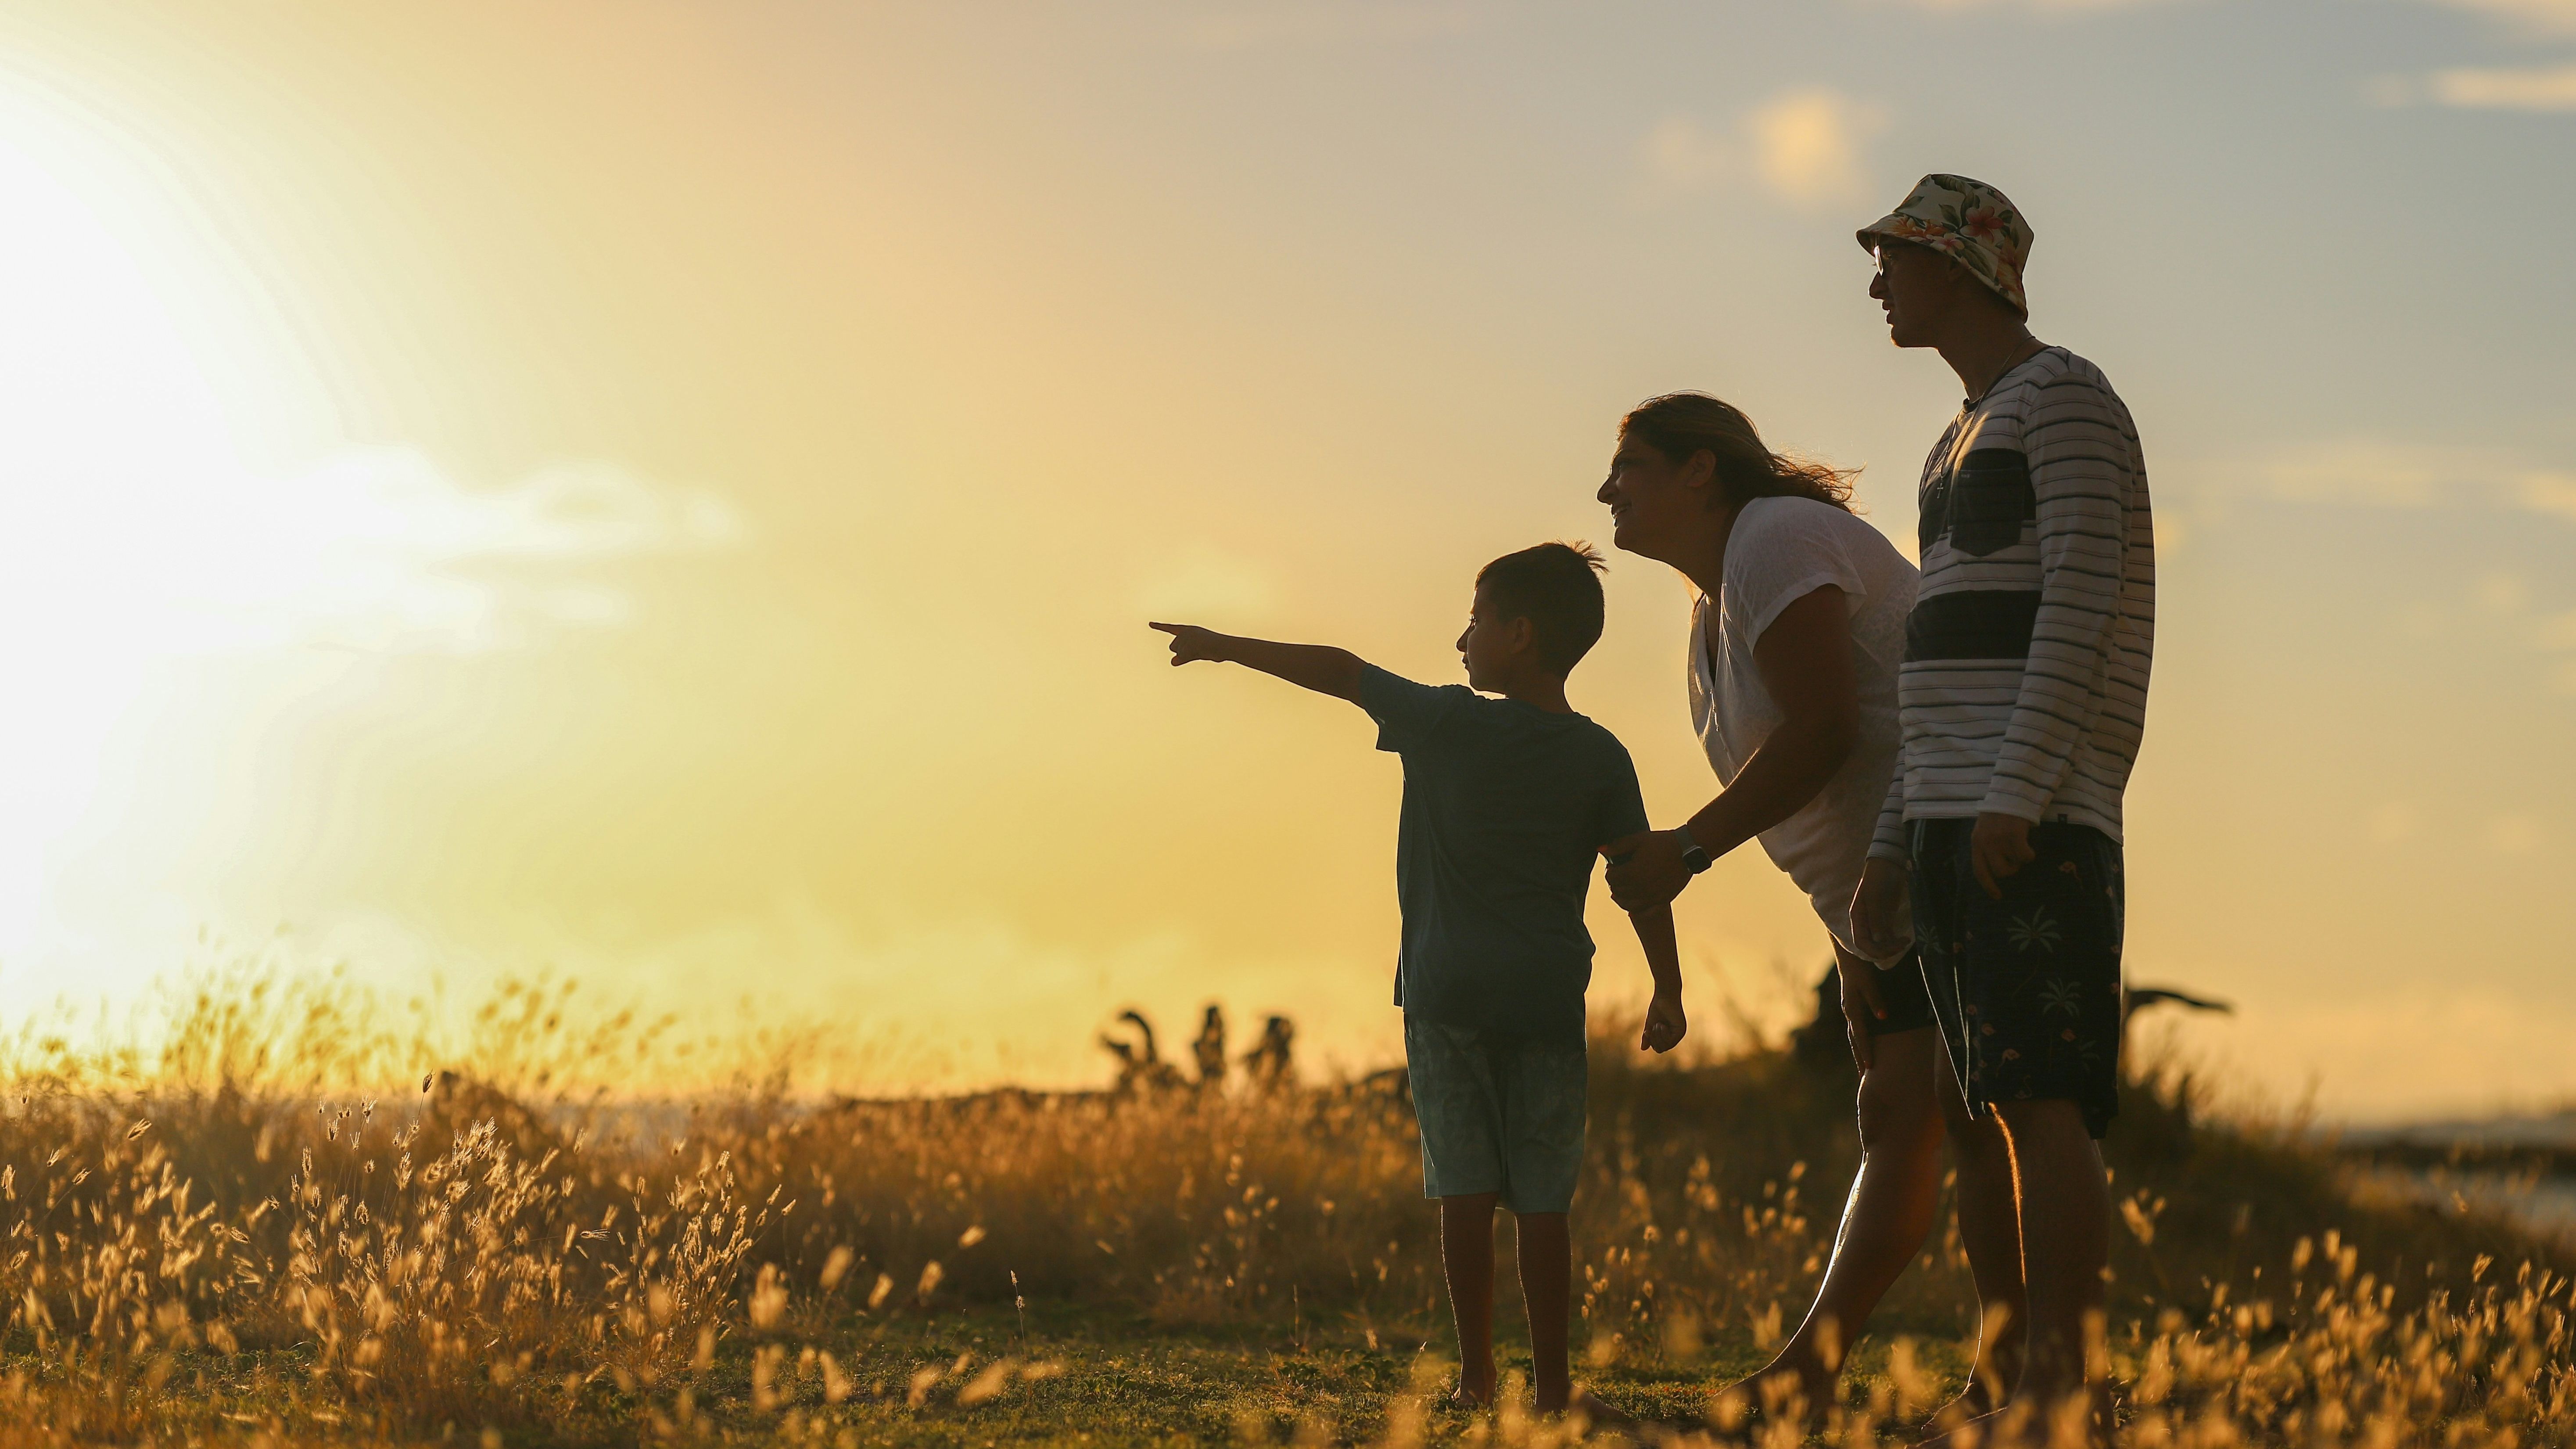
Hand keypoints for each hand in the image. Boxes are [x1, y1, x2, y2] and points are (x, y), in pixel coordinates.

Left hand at [1149, 621, 1230, 665]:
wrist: (1223, 646)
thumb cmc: (1215, 648)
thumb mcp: (1197, 652)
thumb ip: (1182, 656)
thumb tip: (1172, 662)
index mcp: (1188, 630)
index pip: (1170, 629)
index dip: (1159, 626)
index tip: (1150, 624)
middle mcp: (1184, 633)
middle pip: (1173, 647)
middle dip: (1182, 652)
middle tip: (1198, 649)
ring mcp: (1184, 640)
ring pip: (1177, 653)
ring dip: (1187, 655)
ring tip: (1200, 651)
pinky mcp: (1185, 647)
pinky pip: (1180, 658)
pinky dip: (1187, 659)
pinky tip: (1199, 653)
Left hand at [1601, 830, 1690, 911]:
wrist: (1688, 850)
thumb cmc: (1662, 843)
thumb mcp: (1638, 839)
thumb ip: (1617, 846)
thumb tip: (1599, 850)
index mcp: (1633, 872)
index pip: (1611, 878)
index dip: (1609, 871)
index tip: (1612, 866)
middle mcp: (1641, 887)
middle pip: (1617, 891)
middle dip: (1614, 883)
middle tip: (1618, 876)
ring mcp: (1652, 896)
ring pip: (1627, 904)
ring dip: (1620, 898)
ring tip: (1621, 890)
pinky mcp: (1662, 900)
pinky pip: (1644, 911)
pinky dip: (1635, 910)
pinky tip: (1631, 907)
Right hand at [1640, 989, 1685, 1054]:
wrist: (1665, 996)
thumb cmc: (1658, 1008)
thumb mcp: (1650, 1024)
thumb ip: (1648, 1037)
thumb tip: (1643, 1049)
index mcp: (1669, 1035)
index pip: (1659, 1047)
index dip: (1651, 1042)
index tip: (1646, 1031)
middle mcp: (1675, 1036)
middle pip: (1661, 1049)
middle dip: (1654, 1040)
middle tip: (1651, 1028)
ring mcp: (1679, 1034)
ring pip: (1665, 1046)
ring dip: (1658, 1036)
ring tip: (1658, 1024)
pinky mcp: (1681, 1031)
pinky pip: (1670, 1041)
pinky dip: (1663, 1034)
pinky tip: (1662, 1025)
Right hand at [1838, 957, 1887, 1071]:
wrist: (1848, 956)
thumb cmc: (1860, 968)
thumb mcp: (1868, 982)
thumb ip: (1875, 999)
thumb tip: (1883, 1017)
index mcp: (1852, 1009)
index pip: (1859, 1035)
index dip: (1865, 1051)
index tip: (1870, 1066)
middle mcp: (1849, 1012)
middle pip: (1853, 1040)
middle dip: (1858, 1058)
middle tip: (1863, 1076)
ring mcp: (1849, 1010)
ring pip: (1853, 1036)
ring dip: (1858, 1051)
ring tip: (1863, 1066)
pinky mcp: (1853, 1007)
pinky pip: (1856, 1028)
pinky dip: (1859, 1040)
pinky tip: (1863, 1045)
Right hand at [1849, 858, 1910, 964]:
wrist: (1888, 864)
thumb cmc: (1877, 878)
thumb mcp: (1875, 897)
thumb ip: (1876, 919)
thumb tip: (1878, 940)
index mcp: (1857, 917)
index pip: (1861, 942)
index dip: (1873, 950)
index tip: (1890, 950)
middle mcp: (1865, 921)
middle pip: (1871, 945)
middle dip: (1885, 949)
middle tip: (1901, 945)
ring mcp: (1876, 920)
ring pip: (1881, 942)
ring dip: (1892, 946)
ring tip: (1905, 941)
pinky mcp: (1886, 917)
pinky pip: (1889, 935)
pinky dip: (1896, 940)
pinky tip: (1905, 938)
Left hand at [1969, 811, 2035, 899]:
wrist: (2010, 794)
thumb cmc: (1999, 814)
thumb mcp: (1984, 830)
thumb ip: (1986, 847)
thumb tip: (1997, 870)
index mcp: (1976, 843)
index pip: (1979, 871)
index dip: (1988, 886)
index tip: (1997, 896)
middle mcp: (1986, 843)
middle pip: (1999, 872)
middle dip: (2010, 869)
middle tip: (2015, 860)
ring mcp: (2000, 840)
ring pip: (2015, 864)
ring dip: (2020, 860)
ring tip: (2020, 846)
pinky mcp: (2015, 836)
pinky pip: (2025, 856)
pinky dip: (2030, 854)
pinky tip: (2029, 844)